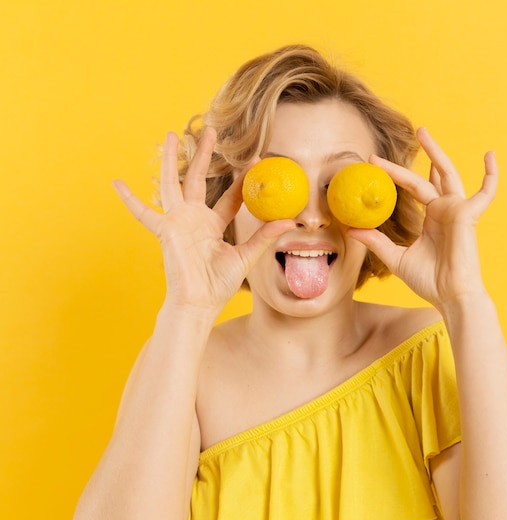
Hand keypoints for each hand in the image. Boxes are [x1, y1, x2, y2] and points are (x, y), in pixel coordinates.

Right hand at [113, 129, 294, 310]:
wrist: (199, 303)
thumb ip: (265, 236)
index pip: (230, 196)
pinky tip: (116, 182)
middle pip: (198, 179)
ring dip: (170, 159)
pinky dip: (129, 200)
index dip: (241, 179)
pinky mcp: (165, 231)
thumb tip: (291, 221)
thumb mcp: (246, 256)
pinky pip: (144, 214)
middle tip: (211, 131)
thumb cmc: (220, 284)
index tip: (255, 159)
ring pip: (173, 183)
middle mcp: (194, 218)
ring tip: (170, 134)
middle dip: (204, 155)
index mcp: (213, 224)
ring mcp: (178, 222)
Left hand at [349, 128, 497, 309]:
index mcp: (431, 218)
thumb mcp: (395, 257)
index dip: (395, 174)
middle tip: (410, 133)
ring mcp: (457, 210)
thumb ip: (376, 241)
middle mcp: (444, 210)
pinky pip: (485, 192)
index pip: (413, 188)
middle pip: (431, 174)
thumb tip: (350, 230)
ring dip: (437, 152)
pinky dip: (491, 175)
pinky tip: (490, 155)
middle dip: (420, 154)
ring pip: (447, 174)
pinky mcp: (468, 215)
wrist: (449, 296)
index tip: (375, 162)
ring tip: (423, 132)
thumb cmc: (428, 280)